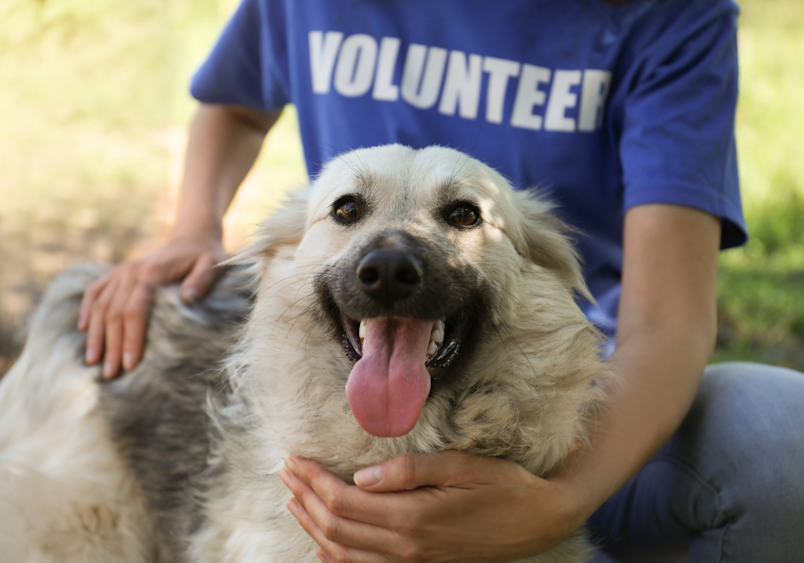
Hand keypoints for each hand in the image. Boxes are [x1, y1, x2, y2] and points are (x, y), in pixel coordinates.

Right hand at [78, 233, 225, 377]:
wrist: (193, 235)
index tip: (130, 364)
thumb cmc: (205, 255)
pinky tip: (82, 330)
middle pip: (114, 313)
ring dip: (95, 335)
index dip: (130, 339)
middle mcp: (131, 272)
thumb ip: (201, 281)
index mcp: (152, 273)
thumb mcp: (211, 265)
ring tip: (92, 361)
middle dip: (111, 345)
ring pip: (100, 306)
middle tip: (111, 374)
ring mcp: (122, 271)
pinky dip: (86, 310)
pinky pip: (94, 291)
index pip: (134, 311)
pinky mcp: (118, 273)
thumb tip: (188, 298)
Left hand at [279, 452, 584, 562]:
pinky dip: (336, 556)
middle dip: (305, 497)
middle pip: (336, 526)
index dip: (313, 480)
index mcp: (412, 517)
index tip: (294, 459)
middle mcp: (406, 547)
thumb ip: (408, 472)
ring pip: (344, 551)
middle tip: (285, 471)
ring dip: (313, 525)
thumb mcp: (459, 466)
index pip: (344, 500)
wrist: (536, 521)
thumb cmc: (500, 486)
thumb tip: (360, 478)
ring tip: (292, 501)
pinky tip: (323, 542)